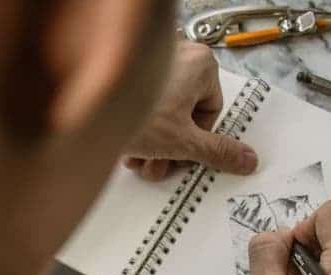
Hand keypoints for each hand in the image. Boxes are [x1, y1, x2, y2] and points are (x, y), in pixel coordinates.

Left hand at [123, 41, 258, 180]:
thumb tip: (244, 159)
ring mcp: (151, 63)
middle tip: (161, 163)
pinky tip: (126, 145)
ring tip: (140, 156)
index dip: (198, 141)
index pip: (211, 111)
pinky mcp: (127, 74)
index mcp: (201, 63)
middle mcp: (177, 55)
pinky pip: (142, 105)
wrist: (85, 111)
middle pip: (185, 115)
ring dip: (153, 146)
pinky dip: (136, 129)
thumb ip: (218, 152)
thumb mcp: (184, 142)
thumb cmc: (133, 113)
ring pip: (163, 114)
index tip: (185, 154)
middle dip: (171, 149)